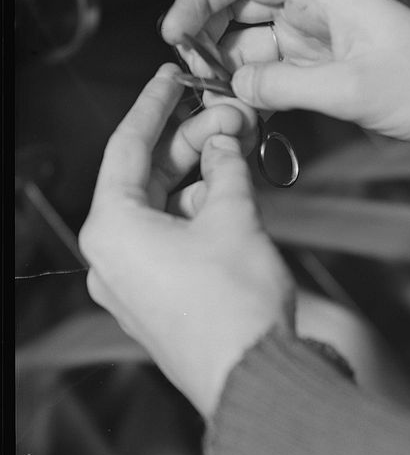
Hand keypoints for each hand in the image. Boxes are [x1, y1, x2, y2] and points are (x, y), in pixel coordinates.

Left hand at [79, 64, 294, 418]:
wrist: (253, 377)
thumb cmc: (234, 306)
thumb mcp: (233, 216)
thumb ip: (226, 167)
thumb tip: (225, 141)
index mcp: (113, 229)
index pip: (128, 146)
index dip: (155, 105)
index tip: (172, 77)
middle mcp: (110, 256)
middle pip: (147, 176)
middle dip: (190, 142)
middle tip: (228, 114)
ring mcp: (131, 281)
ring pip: (162, 207)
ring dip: (200, 177)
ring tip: (238, 153)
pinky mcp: (156, 298)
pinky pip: (170, 237)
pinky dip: (199, 211)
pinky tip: (232, 193)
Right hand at [161, 0, 409, 175]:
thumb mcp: (354, 89)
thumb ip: (286, 86)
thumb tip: (234, 87)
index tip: (174, 35)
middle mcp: (318, 10)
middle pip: (241, 9)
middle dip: (210, 40)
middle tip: (192, 81)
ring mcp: (324, 43)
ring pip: (257, 47)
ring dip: (233, 73)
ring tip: (218, 107)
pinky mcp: (333, 73)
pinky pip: (280, 75)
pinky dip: (260, 92)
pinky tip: (247, 115)